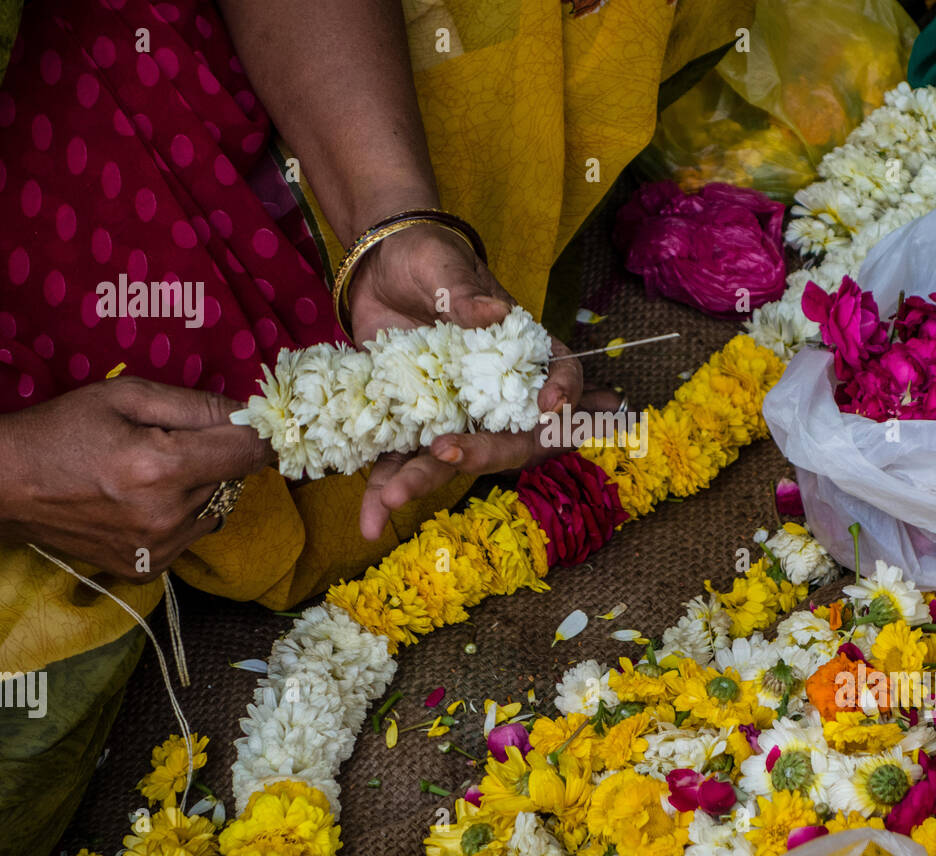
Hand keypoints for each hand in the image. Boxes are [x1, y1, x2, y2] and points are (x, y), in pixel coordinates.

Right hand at [0, 378, 271, 580]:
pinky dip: (181, 514)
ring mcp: (158, 549)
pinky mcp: (148, 569)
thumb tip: (252, 414)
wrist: (4, 486)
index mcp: (163, 468)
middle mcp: (167, 516)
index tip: (252, 425)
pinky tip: (142, 501)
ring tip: (149, 473)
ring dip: (198, 487)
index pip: (249, 453)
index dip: (257, 435)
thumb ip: (197, 405)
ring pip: (215, 505)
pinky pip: (192, 533)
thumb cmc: (62, 431)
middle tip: (170, 441)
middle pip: (232, 477)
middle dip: (215, 455)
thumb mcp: (127, 397)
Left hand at [345, 223, 583, 539]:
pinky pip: (403, 462)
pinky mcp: (412, 424)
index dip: (566, 395)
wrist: (376, 268)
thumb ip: (464, 293)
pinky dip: (384, 489)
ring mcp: (453, 412)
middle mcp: (493, 391)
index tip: (551, 409)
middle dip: (480, 453)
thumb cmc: (426, 257)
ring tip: (392, 500)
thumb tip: (493, 310)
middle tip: (449, 455)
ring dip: (423, 482)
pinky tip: (370, 519)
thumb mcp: (443, 266)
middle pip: (507, 435)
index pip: (561, 375)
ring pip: (452, 457)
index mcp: (517, 350)